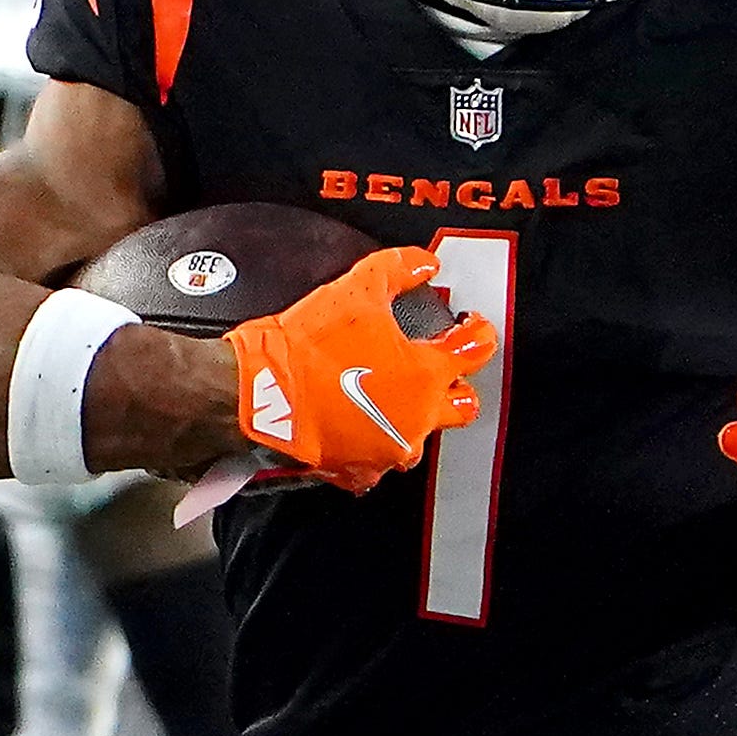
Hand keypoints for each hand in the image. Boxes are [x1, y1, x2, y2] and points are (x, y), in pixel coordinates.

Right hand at [225, 249, 484, 489]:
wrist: (258, 394)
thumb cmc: (309, 346)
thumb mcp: (358, 289)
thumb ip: (399, 270)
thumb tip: (425, 263)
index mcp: (426, 375)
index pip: (474, 352)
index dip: (478, 333)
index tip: (471, 326)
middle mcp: (417, 419)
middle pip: (463, 408)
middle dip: (458, 388)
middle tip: (441, 370)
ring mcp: (389, 451)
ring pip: (419, 437)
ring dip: (411, 417)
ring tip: (388, 396)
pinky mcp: (358, 472)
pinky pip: (377, 462)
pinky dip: (371, 443)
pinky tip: (355, 424)